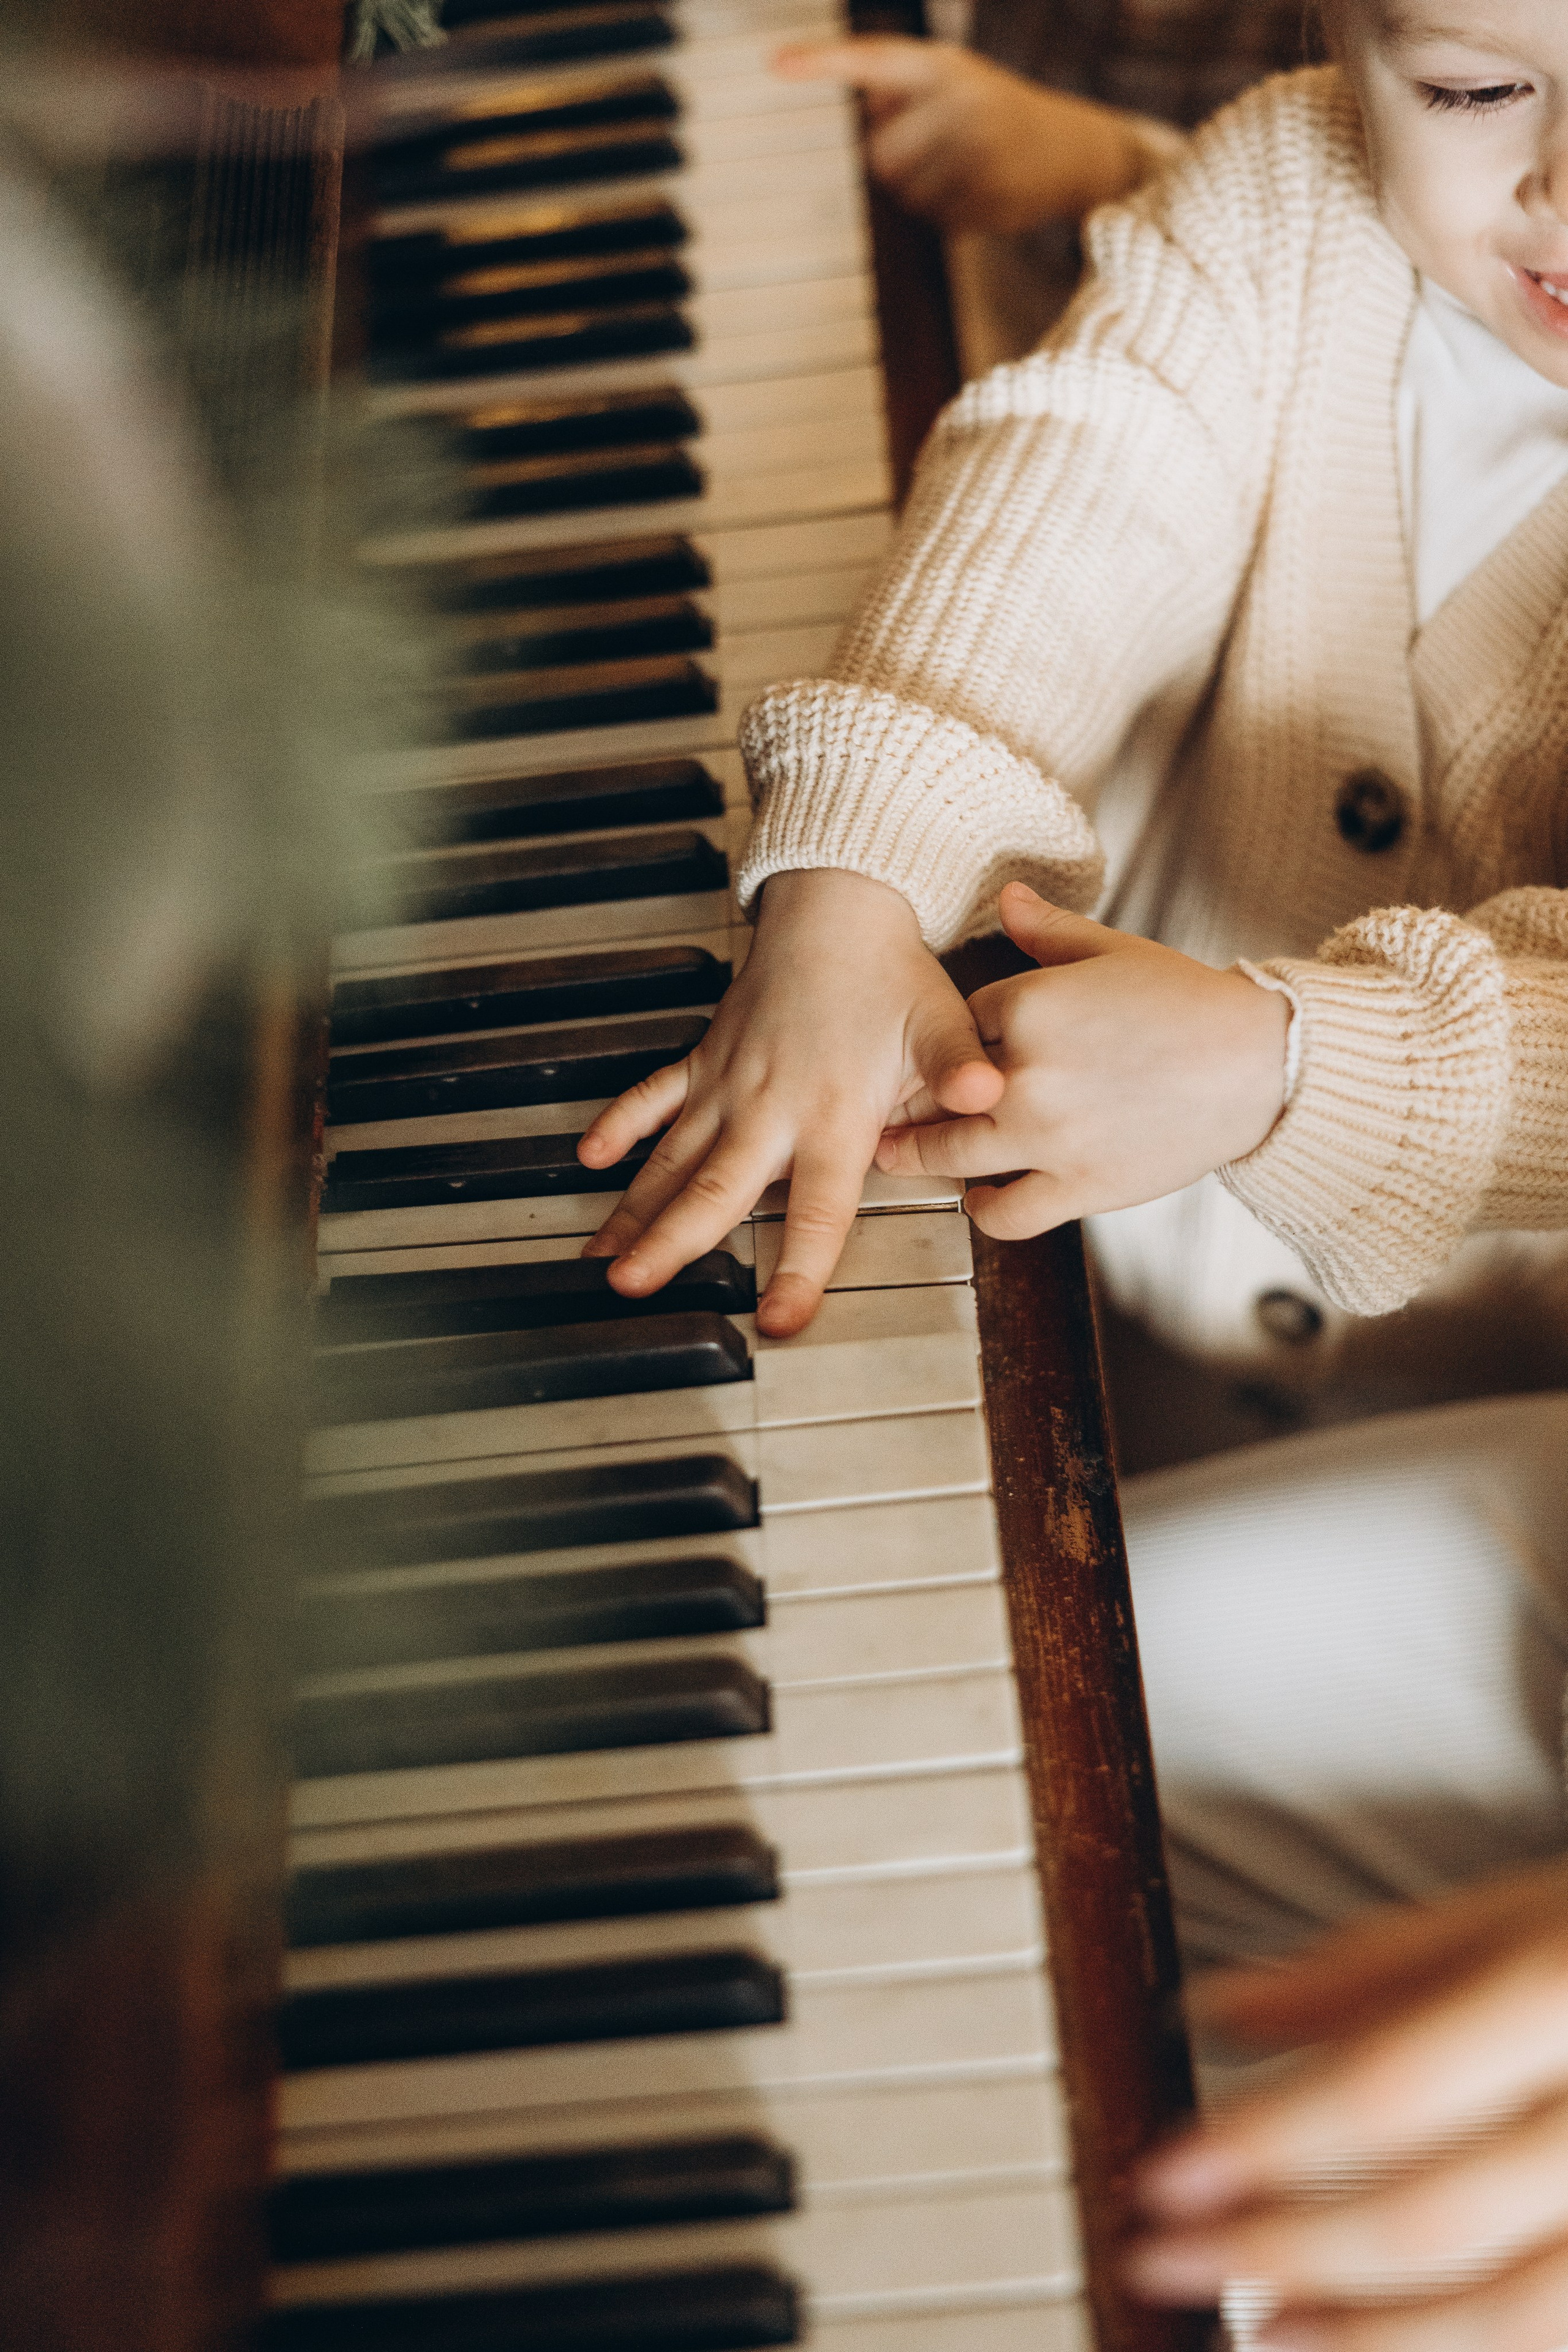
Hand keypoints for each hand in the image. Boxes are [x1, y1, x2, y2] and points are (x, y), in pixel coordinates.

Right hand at [577, 870, 1002, 1336]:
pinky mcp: (705, 1058)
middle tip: (630, 1287)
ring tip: (602, 1255)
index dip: (799, 1270)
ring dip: (635, 1207)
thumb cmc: (892, 974)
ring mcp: (728, 1083)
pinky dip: (620, 1123)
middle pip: (715, 1190)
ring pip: (673, 1156)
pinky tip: (590, 1159)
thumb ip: (959, 1071)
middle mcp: (770, 1107)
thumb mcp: (942, 1024)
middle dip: (671, 1243)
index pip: (817, 1210)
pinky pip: (653, 1094)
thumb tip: (987, 1096)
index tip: (777, 1319)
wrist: (839, 908)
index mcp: (833, 1113)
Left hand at [773, 34, 1148, 232]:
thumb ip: (900, 91)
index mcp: (944, 64)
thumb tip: (859, 108)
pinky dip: (950, 214)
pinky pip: (936, 220)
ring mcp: (976, 149)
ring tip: (965, 170)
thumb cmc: (997, 116)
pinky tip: (982, 192)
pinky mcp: (989, 196)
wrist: (1074, 150)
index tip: (774, 65)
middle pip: (878, 155)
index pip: (871, 59)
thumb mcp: (954, 82)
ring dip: (922, 193)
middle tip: (936, 151)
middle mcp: (959, 98)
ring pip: (905, 194)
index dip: (821, 63)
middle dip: (894, 161)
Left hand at [873, 882, 1287, 1238]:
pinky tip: (981, 1197)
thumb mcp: (1115, 951)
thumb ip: (1049, 932)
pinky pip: (1007, 1214)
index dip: (953, 1041)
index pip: (957, 1025)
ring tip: (903, 1158)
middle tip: (884, 1118)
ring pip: (954, 1156)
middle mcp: (1027, 1074)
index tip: (951, 1054)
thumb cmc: (1190, 1003)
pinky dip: (986, 1211)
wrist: (1259, 1064)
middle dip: (908, 1106)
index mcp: (1030, 1006)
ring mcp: (1049, 1136)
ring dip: (923, 1158)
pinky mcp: (1080, 1186)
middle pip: (937, 1096)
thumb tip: (1007, 894)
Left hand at [1126, 1859, 1567, 2349]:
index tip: (1159, 2176)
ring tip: (1262, 2330)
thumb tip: (1217, 2011)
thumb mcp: (1515, 1911)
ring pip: (1516, 2314)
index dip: (1265, 2144)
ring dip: (1374, 2340)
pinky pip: (1566, 2331)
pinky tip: (1387, 2343)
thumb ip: (1369, 1969)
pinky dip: (1473, 2348)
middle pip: (1435, 2216)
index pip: (1390, 2090)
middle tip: (1162, 2261)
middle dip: (1281, 2250)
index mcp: (1564, 1994)